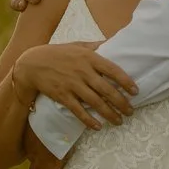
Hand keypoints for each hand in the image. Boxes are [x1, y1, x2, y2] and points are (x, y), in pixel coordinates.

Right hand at [11, 41, 136, 128]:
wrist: (32, 64)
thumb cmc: (58, 53)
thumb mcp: (78, 45)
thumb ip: (96, 45)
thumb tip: (114, 42)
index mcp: (89, 57)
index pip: (112, 70)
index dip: (125, 81)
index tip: (135, 91)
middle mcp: (82, 71)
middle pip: (106, 89)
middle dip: (121, 102)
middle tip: (131, 111)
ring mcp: (72, 84)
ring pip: (95, 102)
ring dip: (109, 114)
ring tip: (119, 121)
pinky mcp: (62, 96)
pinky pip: (78, 111)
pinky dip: (89, 120)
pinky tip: (98, 126)